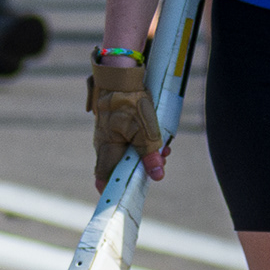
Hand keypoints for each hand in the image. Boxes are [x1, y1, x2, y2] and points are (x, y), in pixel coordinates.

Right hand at [89, 52, 158, 185]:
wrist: (121, 75)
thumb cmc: (129, 102)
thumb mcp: (145, 131)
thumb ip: (150, 155)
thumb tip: (156, 176)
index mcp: (106, 148)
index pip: (104, 177)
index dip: (113, 189)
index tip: (126, 194)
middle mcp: (104, 143)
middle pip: (122, 166)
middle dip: (143, 168)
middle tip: (161, 163)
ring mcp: (110, 133)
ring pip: (129, 152)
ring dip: (148, 154)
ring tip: (165, 150)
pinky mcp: (118, 123)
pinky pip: (130, 139)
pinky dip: (145, 141)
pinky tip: (159, 138)